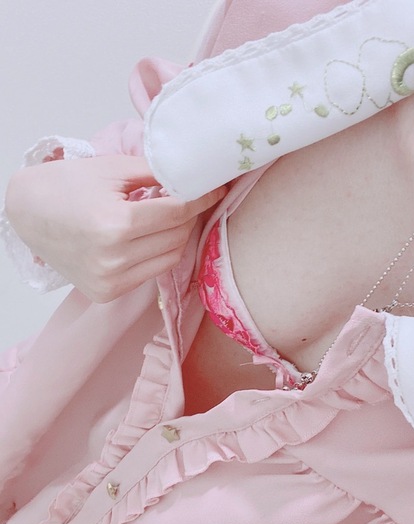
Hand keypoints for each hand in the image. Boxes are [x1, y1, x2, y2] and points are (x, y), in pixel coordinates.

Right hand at [5, 155, 226, 301]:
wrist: (25, 213)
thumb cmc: (66, 185)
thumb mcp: (112, 169)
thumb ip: (156, 174)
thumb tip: (193, 178)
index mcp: (117, 225)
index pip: (177, 212)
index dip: (201, 198)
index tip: (216, 189)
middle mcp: (115, 259)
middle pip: (177, 236)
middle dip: (189, 215)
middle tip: (190, 198)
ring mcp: (110, 281)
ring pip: (170, 258)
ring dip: (177, 236)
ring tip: (170, 217)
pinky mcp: (107, 293)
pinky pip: (151, 273)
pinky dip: (159, 254)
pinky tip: (152, 236)